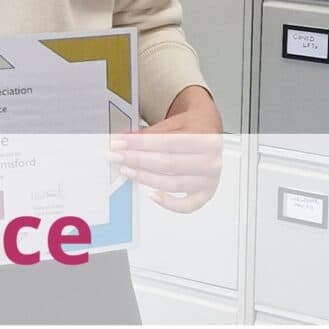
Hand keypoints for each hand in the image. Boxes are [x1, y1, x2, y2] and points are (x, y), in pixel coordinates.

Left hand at [109, 86, 222, 212]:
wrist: (211, 133)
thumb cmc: (192, 127)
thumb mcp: (174, 122)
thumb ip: (151, 132)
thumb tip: (126, 140)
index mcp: (206, 138)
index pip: (166, 142)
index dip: (140, 143)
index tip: (120, 143)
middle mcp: (211, 161)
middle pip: (168, 163)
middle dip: (137, 160)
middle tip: (117, 156)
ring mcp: (210, 180)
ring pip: (173, 183)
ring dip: (145, 178)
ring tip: (127, 170)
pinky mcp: (206, 194)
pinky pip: (187, 206)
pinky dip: (168, 203)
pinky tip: (151, 194)